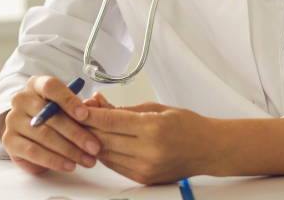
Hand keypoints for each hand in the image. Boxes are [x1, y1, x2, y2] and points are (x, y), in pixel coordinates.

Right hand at [0, 75, 101, 174]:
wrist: (30, 135)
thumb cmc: (54, 117)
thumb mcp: (68, 108)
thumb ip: (81, 107)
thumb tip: (94, 106)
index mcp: (36, 85)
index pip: (51, 87)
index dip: (68, 100)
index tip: (85, 115)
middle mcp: (21, 100)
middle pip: (50, 115)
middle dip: (76, 133)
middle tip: (94, 147)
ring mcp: (13, 120)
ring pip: (44, 135)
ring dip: (69, 150)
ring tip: (87, 159)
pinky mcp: (9, 141)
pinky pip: (33, 152)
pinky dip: (54, 160)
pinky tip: (69, 165)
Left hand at [78, 100, 212, 183]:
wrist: (208, 149)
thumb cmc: (188, 126)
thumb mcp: (157, 108)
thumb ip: (125, 109)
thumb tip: (99, 104)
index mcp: (153, 128)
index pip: (111, 121)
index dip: (89, 114)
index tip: (76, 108)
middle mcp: (148, 151)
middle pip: (104, 139)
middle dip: (86, 127)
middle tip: (75, 116)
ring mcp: (144, 168)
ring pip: (105, 154)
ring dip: (92, 141)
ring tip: (85, 128)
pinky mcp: (143, 178)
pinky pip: (114, 165)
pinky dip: (104, 153)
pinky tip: (101, 142)